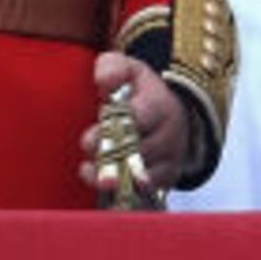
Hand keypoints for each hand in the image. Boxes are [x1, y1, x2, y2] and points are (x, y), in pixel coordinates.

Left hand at [80, 52, 197, 197]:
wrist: (173, 112)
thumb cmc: (142, 92)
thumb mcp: (129, 70)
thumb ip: (112, 68)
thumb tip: (104, 81)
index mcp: (161, 105)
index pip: (137, 120)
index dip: (109, 132)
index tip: (88, 139)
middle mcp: (171, 133)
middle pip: (139, 151)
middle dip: (109, 155)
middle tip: (91, 156)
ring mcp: (171, 157)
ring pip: (142, 174)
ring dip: (112, 174)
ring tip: (91, 170)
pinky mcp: (168, 177)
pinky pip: (146, 191)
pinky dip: (121, 189)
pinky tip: (101, 181)